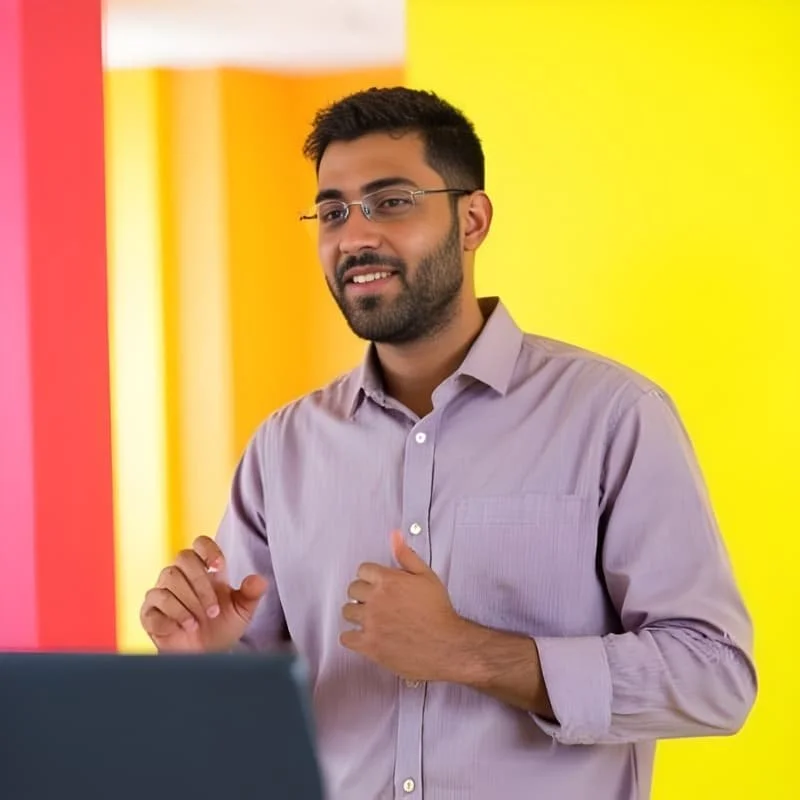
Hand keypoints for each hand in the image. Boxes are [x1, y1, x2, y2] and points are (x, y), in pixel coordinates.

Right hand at [140, 535, 267, 652]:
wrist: (204, 656)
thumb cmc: (222, 627)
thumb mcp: (242, 611)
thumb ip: (251, 594)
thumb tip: (259, 580)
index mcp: (204, 569)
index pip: (200, 543)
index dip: (208, 549)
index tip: (220, 566)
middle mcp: (180, 575)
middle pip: (183, 558)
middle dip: (201, 584)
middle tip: (214, 611)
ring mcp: (162, 591)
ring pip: (169, 579)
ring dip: (187, 602)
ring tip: (198, 624)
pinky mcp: (149, 610)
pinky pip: (153, 602)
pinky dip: (170, 616)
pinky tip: (184, 628)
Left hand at [340, 530, 465, 681]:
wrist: (445, 644)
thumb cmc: (438, 612)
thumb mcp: (427, 576)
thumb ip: (407, 555)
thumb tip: (395, 536)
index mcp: (388, 580)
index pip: (362, 570)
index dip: (370, 576)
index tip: (376, 583)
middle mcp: (376, 599)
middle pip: (352, 589)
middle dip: (362, 593)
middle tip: (373, 600)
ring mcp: (371, 622)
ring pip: (347, 612)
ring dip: (356, 613)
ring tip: (369, 617)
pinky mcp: (369, 645)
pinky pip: (346, 638)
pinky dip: (352, 637)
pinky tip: (363, 636)